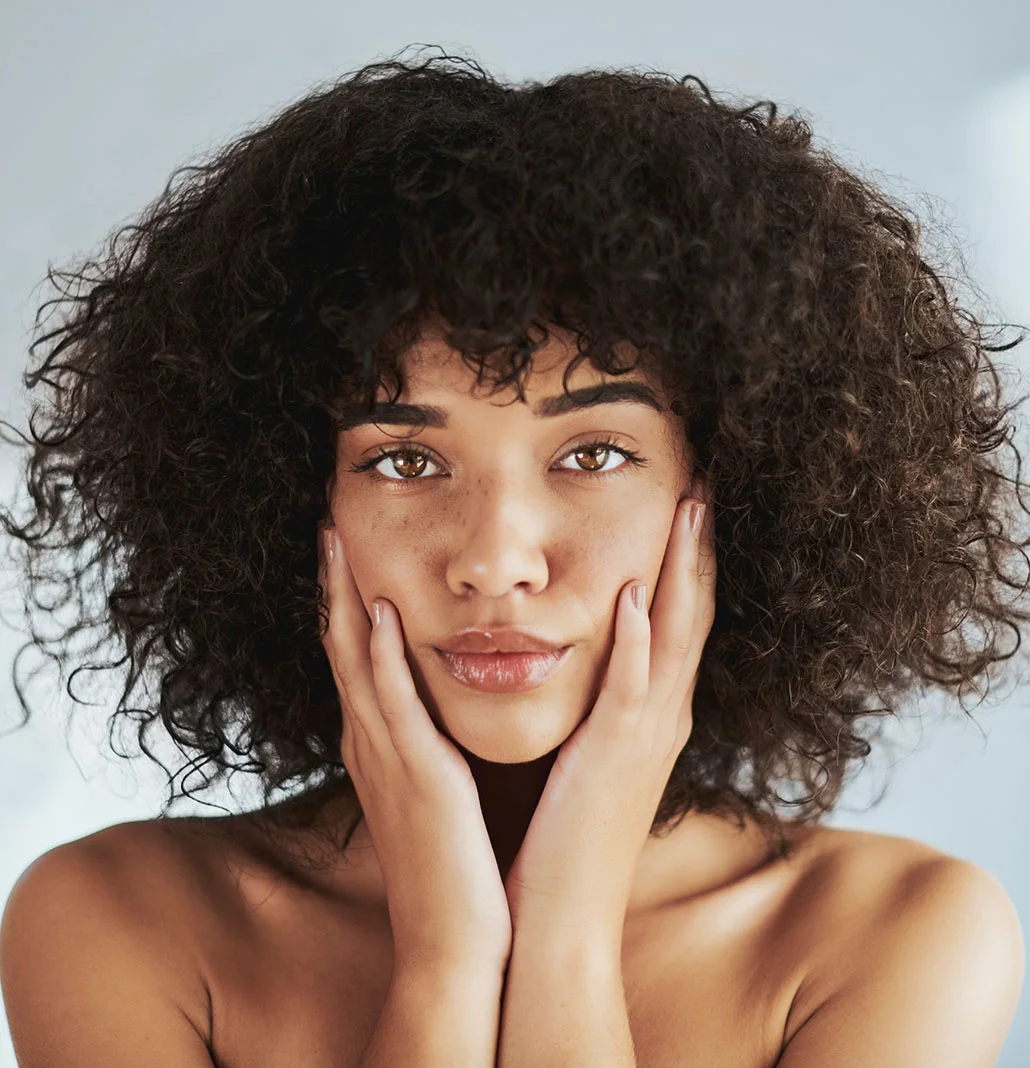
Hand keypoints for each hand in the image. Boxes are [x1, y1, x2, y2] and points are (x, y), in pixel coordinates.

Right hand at [319, 527, 512, 971]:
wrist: (454, 936)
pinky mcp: (413, 774)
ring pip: (353, 662)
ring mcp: (385, 756)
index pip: (353, 655)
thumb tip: (430, 704)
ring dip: (343, 599)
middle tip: (326, 523)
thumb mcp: (430, 787)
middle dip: (332, 583)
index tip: (345, 546)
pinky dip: (378, 657)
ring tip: (337, 541)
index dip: (343, 598)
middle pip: (340, 645)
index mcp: (378, 741)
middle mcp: (370, 740)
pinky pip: (390, 704)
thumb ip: (423, 742)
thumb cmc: (449, 860)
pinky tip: (376, 613)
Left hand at [502, 480, 716, 937]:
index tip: (685, 503)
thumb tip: (586, 664)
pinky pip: (633, 689)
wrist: (558, 921)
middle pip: (692, 613)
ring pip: (675, 638)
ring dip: (681, 571)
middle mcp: (660, 717)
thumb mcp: (588, 759)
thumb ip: (597, 709)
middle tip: (704, 483)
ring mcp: (644, 738)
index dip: (686, 561)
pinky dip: (640, 642)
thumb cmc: (565, 837)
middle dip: (698, 547)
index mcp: (650, 715)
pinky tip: (637, 595)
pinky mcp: (614, 760)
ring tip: (688, 509)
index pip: (679, 620)